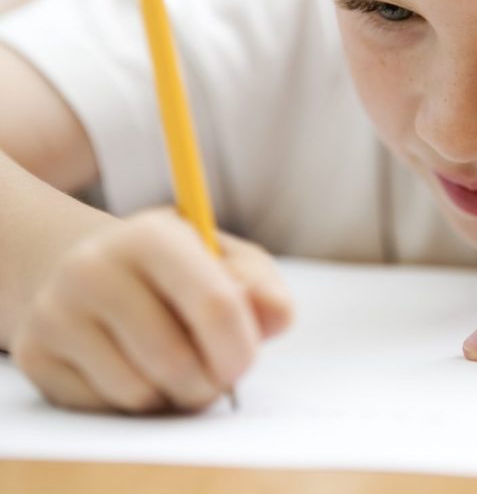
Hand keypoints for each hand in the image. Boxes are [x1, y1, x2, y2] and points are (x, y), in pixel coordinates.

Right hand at [11, 208, 291, 412]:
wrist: (84, 264)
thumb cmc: (173, 266)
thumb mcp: (224, 258)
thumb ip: (261, 286)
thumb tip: (275, 317)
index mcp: (153, 235)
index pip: (215, 305)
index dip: (241, 347)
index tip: (245, 360)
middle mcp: (95, 267)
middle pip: (177, 361)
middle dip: (210, 382)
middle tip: (216, 373)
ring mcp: (57, 310)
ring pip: (140, 393)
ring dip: (173, 395)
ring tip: (176, 365)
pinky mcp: (34, 353)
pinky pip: (104, 408)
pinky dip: (134, 403)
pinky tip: (135, 367)